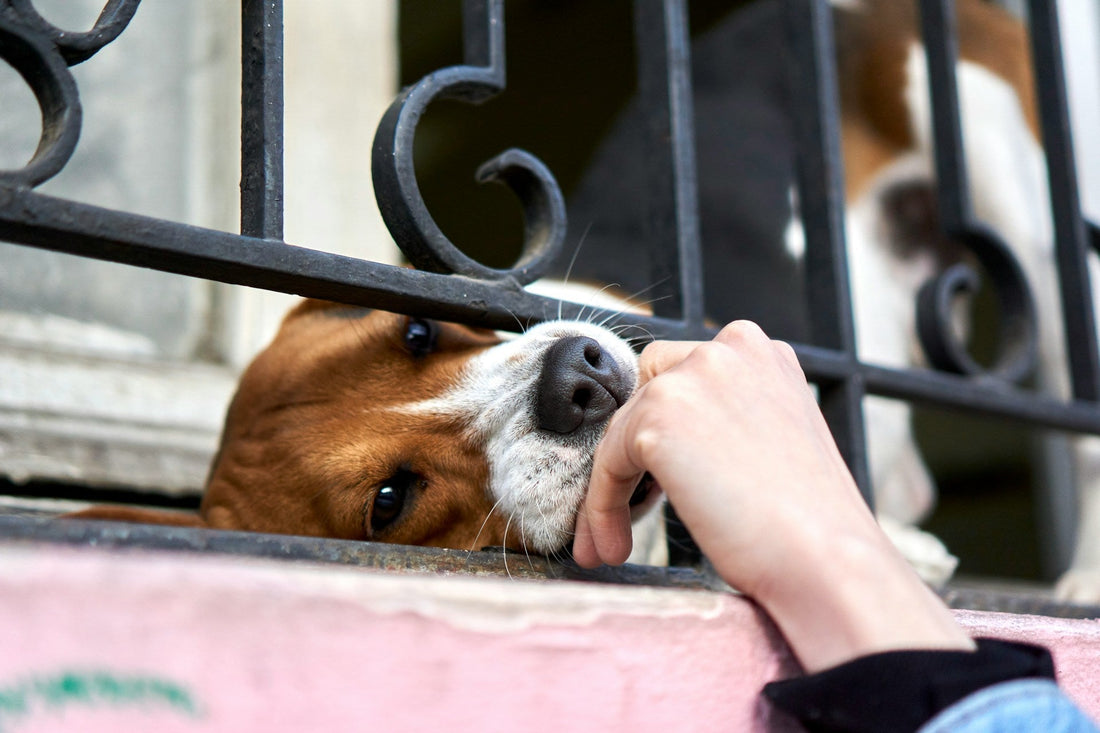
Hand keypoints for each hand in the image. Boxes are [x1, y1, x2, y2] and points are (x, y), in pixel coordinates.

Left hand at [573, 321, 972, 670]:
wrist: (827, 560)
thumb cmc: (810, 524)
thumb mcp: (774, 441)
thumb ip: (728, 420)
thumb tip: (677, 443)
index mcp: (763, 353)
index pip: (685, 375)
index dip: (669, 434)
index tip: (660, 486)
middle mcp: (731, 349)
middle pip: (647, 391)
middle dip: (635, 449)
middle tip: (636, 509)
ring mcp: (693, 376)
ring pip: (623, 431)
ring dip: (614, 490)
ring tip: (613, 543)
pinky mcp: (658, 416)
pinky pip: (606, 463)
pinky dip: (601, 507)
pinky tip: (614, 547)